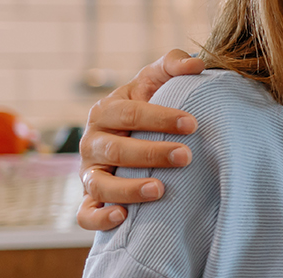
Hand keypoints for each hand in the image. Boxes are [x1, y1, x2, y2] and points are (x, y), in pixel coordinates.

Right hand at [74, 49, 205, 230]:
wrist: (131, 134)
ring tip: (160, 190)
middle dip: (152, 154)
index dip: (161, 118)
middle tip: (186, 156)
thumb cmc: (148, 104)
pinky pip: (85, 213)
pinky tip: (122, 217)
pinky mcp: (90, 197)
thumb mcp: (156, 80)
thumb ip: (173, 64)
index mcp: (106, 111)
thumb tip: (197, 65)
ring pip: (99, 183)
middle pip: (117, 149)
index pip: (130, 113)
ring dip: (128, 189)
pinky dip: (99, 218)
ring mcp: (89, 172)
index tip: (193, 124)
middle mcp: (92, 142)